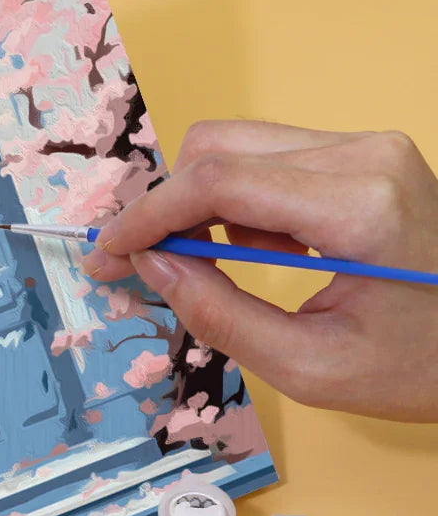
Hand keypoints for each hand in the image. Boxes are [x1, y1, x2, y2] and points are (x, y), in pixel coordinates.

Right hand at [83, 122, 437, 420]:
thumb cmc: (420, 367)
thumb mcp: (310, 367)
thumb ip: (218, 314)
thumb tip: (150, 265)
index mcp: (360, 206)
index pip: (219, 182)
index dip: (148, 215)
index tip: (108, 252)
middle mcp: (364, 155)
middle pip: (218, 149)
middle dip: (166, 207)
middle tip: (142, 264)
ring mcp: (369, 148)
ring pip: (237, 148)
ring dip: (202, 206)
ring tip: (213, 265)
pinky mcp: (365, 155)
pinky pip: (269, 160)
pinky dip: (238, 203)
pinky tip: (259, 251)